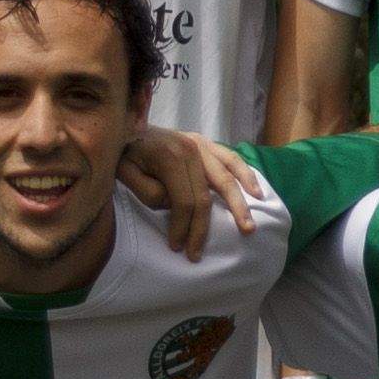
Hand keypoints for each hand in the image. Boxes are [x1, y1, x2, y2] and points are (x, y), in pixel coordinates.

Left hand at [119, 128, 261, 254]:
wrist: (123, 125)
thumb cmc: (123, 153)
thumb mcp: (125, 173)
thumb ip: (149, 192)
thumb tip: (174, 204)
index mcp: (170, 157)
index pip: (184, 202)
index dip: (182, 228)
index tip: (177, 246)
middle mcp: (191, 149)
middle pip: (205, 196)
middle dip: (203, 228)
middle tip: (199, 253)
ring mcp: (201, 144)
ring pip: (226, 178)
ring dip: (238, 205)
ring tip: (247, 226)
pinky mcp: (205, 143)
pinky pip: (231, 159)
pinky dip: (246, 176)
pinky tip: (256, 193)